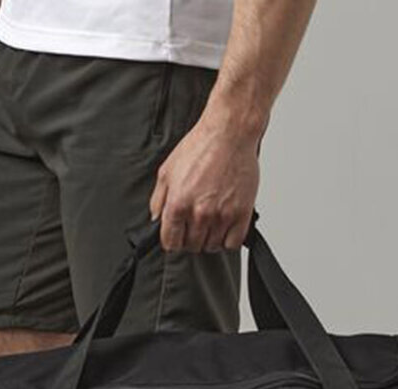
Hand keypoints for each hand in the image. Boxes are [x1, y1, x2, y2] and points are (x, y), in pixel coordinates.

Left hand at [149, 114, 259, 252]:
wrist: (229, 133)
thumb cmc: (200, 147)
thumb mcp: (167, 171)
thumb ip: (158, 200)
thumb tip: (156, 221)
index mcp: (178, 204)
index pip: (170, 243)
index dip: (172, 241)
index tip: (177, 235)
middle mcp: (199, 213)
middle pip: (192, 247)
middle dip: (191, 238)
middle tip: (195, 223)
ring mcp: (222, 215)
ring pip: (211, 247)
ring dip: (209, 238)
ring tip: (210, 220)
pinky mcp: (241, 214)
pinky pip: (232, 243)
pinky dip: (228, 239)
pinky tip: (224, 225)